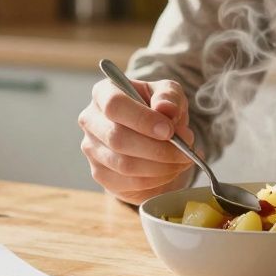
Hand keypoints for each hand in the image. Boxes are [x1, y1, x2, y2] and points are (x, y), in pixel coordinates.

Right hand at [78, 76, 198, 205]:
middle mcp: (91, 120)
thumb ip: (169, 96)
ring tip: (182, 159)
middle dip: (157, 148)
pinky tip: (171, 170)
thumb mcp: (170, 94)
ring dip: (161, 166)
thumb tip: (166, 109)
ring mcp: (92, 150)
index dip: (142, 119)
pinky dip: (157, 179)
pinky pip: (129, 183)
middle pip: (117, 138)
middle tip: (185, 150)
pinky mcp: (100, 175)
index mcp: (103, 93)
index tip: (169, 130)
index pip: (114, 105)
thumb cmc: (159, 109)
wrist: (155, 135)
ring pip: (124, 165)